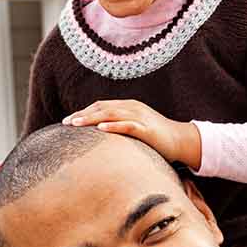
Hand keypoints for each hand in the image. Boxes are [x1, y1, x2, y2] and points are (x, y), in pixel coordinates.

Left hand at [64, 100, 201, 168]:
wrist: (180, 140)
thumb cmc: (155, 138)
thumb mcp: (133, 129)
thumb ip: (118, 129)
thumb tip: (98, 137)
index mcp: (127, 106)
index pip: (100, 106)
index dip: (83, 112)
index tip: (67, 122)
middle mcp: (131, 108)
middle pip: (102, 108)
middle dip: (82, 115)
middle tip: (65, 123)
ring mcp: (139, 117)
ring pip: (111, 114)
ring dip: (91, 118)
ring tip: (76, 124)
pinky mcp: (147, 129)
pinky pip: (128, 125)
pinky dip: (113, 126)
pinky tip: (101, 128)